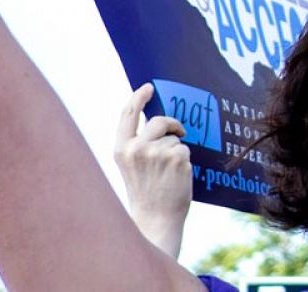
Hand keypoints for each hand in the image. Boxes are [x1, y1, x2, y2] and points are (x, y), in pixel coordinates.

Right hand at [113, 82, 191, 256]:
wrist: (156, 219)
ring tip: (168, 173)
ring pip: (175, 138)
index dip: (139, 96)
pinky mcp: (177, 157)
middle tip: (180, 132)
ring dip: (176, 151)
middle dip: (172, 124)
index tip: (149, 87)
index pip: (128, 114)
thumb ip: (138, 143)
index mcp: (122, 149)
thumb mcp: (132, 165)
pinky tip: (177, 176)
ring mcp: (157, 152)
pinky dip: (185, 160)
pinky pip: (185, 148)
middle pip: (159, 120)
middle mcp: (137, 148)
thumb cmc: (146, 192)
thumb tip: (155, 121)